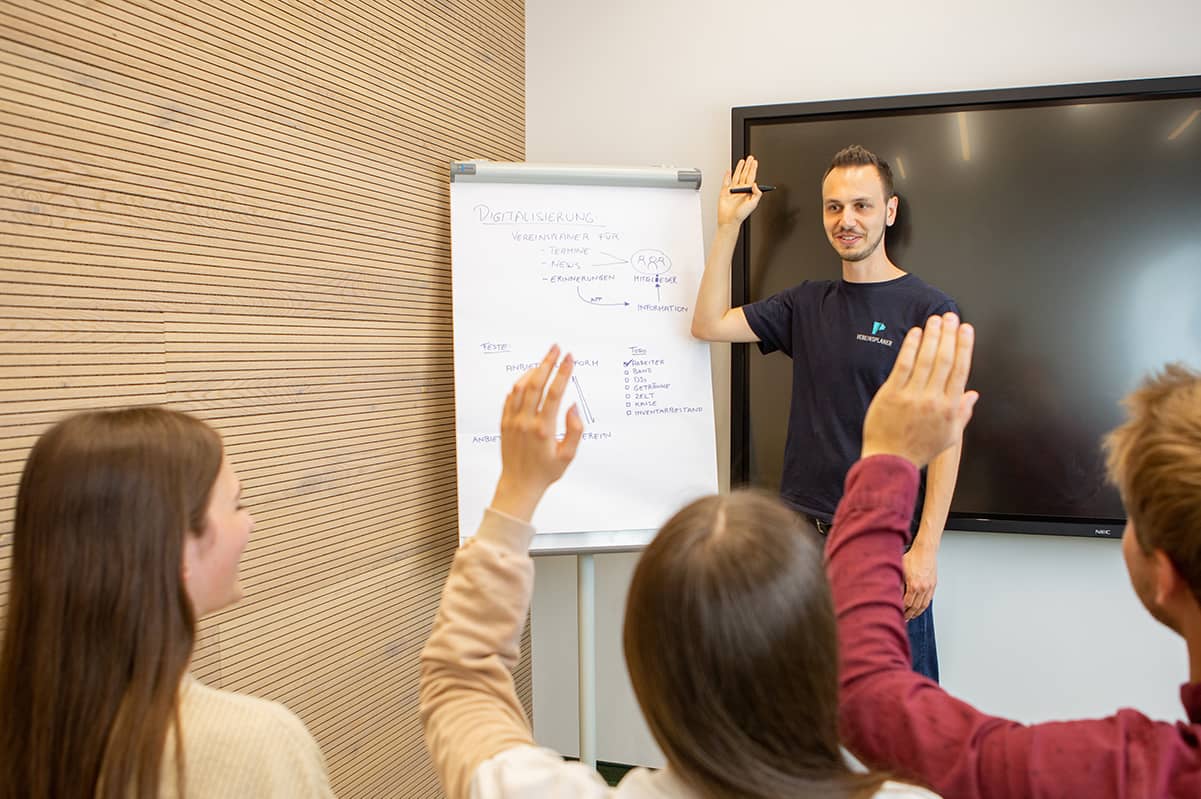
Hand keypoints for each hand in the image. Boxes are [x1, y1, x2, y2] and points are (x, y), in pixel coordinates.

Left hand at [490, 345, 584, 521]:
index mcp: (543, 429)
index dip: (563, 372)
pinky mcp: (505, 423)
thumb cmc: (545, 472)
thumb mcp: (568, 456)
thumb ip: (574, 430)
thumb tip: (573, 407)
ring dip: (532, 370)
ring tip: (544, 361)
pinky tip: (527, 378)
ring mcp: (513, 421)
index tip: (570, 358)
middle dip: (547, 362)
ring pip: (520, 387)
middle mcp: (526, 422)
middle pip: (536, 383)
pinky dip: (519, 384)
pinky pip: (510, 397)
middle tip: (556, 348)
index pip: (554, 393)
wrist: (519, 484)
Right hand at [716, 156, 763, 227]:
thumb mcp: (753, 204)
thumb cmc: (741, 215)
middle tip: (750, 158)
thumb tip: (756, 184)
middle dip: (748, 166)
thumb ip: (757, 193)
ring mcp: (733, 190)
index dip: (753, 169)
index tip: (755, 162)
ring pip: (737, 176)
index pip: (752, 177)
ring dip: (739, 168)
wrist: (730, 220)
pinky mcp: (724, 192)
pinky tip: (729, 170)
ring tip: (742, 161)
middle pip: (745, 174)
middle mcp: (741, 190)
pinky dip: (727, 175)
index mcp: (748, 192)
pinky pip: (726, 181)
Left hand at [862, 313, 978, 467]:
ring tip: (935, 321)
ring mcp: (912, 396)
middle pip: (944, 360)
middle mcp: (933, 400)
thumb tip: (973, 394)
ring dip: (932, 337)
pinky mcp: (892, 394)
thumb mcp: (949, 436)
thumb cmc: (918, 449)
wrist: (890, 461)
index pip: (961, 370)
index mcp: (949, 408)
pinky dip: (910, 347)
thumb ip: (963, 413)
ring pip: (925, 360)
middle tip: (951, 317)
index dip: (964, 347)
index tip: (966, 330)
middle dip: (949, 335)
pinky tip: (915, 334)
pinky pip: (903, 366)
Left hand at [902, 545, 937, 620]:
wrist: (925, 551)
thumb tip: (893, 593)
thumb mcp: (900, 569)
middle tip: (904, 619)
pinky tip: (920, 608)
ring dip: (917, 612)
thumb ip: (898, 583)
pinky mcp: (933, 585)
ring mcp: (929, 587)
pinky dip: (924, 606)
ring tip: (911, 616)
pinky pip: (929, 600)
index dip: (902, 610)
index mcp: (913, 585)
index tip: (898, 613)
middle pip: (915, 607)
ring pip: (923, 605)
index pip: (907, 603)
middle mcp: (923, 588)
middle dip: (909, 614)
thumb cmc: (913, 557)